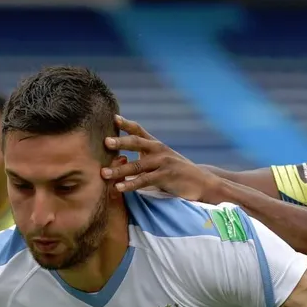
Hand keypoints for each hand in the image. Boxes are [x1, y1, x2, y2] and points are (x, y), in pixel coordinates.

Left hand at [101, 116, 219, 201]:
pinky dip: (130, 184)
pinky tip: (119, 188)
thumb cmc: (177, 173)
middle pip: (136, 143)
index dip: (126, 124)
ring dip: (119, 169)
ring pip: (137, 165)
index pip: (139, 130)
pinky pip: (144, 181)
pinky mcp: (166, 177)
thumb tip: (119, 159)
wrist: (202, 183)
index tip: (113, 118)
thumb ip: (144, 157)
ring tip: (103, 173)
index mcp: (155, 145)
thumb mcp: (161, 160)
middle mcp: (158, 150)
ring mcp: (163, 163)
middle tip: (104, 142)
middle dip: (119, 142)